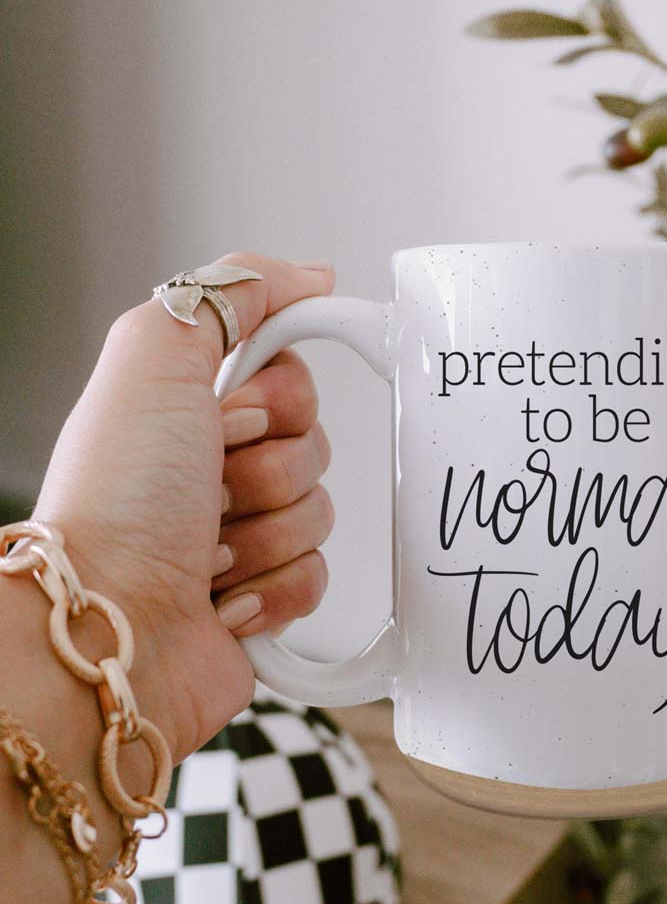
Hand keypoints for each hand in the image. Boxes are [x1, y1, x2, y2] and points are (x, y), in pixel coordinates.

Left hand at [32, 253, 336, 760]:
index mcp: (191, 410)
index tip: (232, 414)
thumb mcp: (154, 355)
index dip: (280, 399)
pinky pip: (320, 577)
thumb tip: (309, 275)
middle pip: (315, 448)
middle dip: (266, 473)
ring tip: (204, 551)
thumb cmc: (118, 502)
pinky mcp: (264, 597)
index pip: (294, 380)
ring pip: (319, 515)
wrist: (108, 628)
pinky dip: (276, 590)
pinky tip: (224, 596)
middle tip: (206, 489)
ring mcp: (241, 536)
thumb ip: (232, 294)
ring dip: (265, 536)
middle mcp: (215, 469)